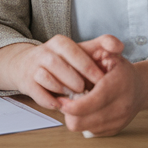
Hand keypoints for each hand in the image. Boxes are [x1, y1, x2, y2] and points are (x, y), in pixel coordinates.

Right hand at [0, 34, 123, 109]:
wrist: (27, 66)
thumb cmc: (63, 61)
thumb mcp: (81, 50)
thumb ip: (102, 46)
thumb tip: (119, 45)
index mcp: (60, 43)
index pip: (74, 52)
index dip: (88, 67)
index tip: (101, 80)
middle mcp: (45, 52)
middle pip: (58, 64)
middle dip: (75, 79)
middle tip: (87, 90)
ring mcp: (34, 67)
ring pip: (47, 78)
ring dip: (62, 89)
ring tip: (74, 97)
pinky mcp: (27, 83)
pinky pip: (37, 92)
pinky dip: (50, 100)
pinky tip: (60, 104)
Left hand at [58, 49, 144, 135]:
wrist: (141, 88)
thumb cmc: (121, 71)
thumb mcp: (111, 54)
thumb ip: (99, 49)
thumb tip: (80, 56)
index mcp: (117, 86)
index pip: (86, 104)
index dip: (68, 104)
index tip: (61, 98)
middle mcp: (119, 107)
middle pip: (79, 122)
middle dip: (68, 112)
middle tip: (67, 100)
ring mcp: (118, 121)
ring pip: (83, 128)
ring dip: (76, 117)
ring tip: (77, 103)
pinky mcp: (114, 131)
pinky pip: (90, 132)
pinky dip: (85, 122)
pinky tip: (87, 110)